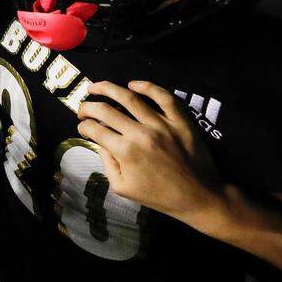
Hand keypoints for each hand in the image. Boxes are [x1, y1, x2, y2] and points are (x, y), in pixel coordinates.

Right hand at [77, 80, 223, 226]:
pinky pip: (163, 97)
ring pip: (130, 97)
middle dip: (87, 107)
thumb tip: (99, 142)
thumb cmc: (158, 196)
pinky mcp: (180, 121)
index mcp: (125, 152)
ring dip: (108, 89)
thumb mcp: (122, 188)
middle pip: (105, 110)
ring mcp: (162, 124)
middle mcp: (140, 134)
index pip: (94, 129)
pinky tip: (133, 85)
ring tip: (96, 87)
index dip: (83, 126)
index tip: (82, 127)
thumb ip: (107, 163)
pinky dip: (147, 87)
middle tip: (83, 108)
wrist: (198, 197)